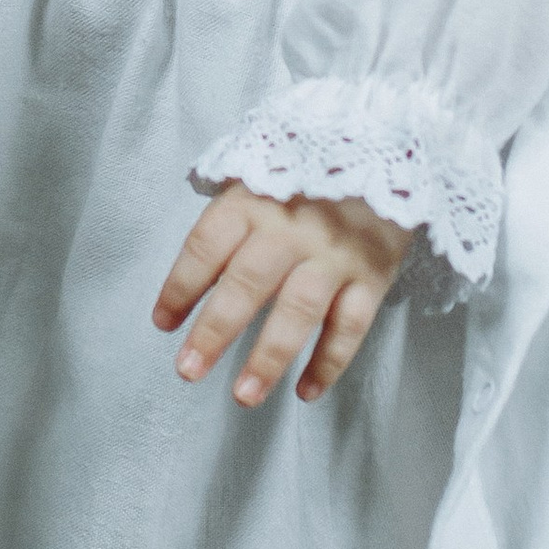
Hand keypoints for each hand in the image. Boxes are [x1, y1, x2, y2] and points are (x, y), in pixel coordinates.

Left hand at [154, 186, 411, 403]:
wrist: (385, 152)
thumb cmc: (305, 175)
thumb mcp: (259, 177)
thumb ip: (228, 218)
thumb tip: (189, 278)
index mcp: (253, 199)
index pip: (207, 245)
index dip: (180, 286)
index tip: (163, 323)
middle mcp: (291, 227)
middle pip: (246, 283)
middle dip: (214, 331)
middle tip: (188, 370)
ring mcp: (334, 253)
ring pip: (297, 310)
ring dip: (269, 357)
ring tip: (244, 395)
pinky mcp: (372, 274)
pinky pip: (351, 325)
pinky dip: (330, 362)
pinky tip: (306, 391)